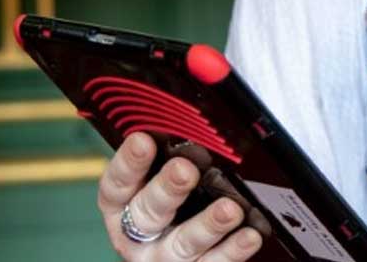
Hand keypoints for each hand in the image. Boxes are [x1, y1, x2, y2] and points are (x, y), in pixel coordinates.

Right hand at [97, 133, 263, 260]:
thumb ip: (167, 156)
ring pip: (184, 242)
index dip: (128, 163)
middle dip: (167, 189)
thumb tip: (189, 119)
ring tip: (229, 209)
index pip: (117, 185)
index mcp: (122, 206)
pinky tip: (250, 235)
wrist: (171, 258)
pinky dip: (233, 250)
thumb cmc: (170, 206)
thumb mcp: (158, 180)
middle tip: (185, 170)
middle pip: (148, 213)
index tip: (143, 140)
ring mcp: (164, 258)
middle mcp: (138, 234)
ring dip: (208, 224)